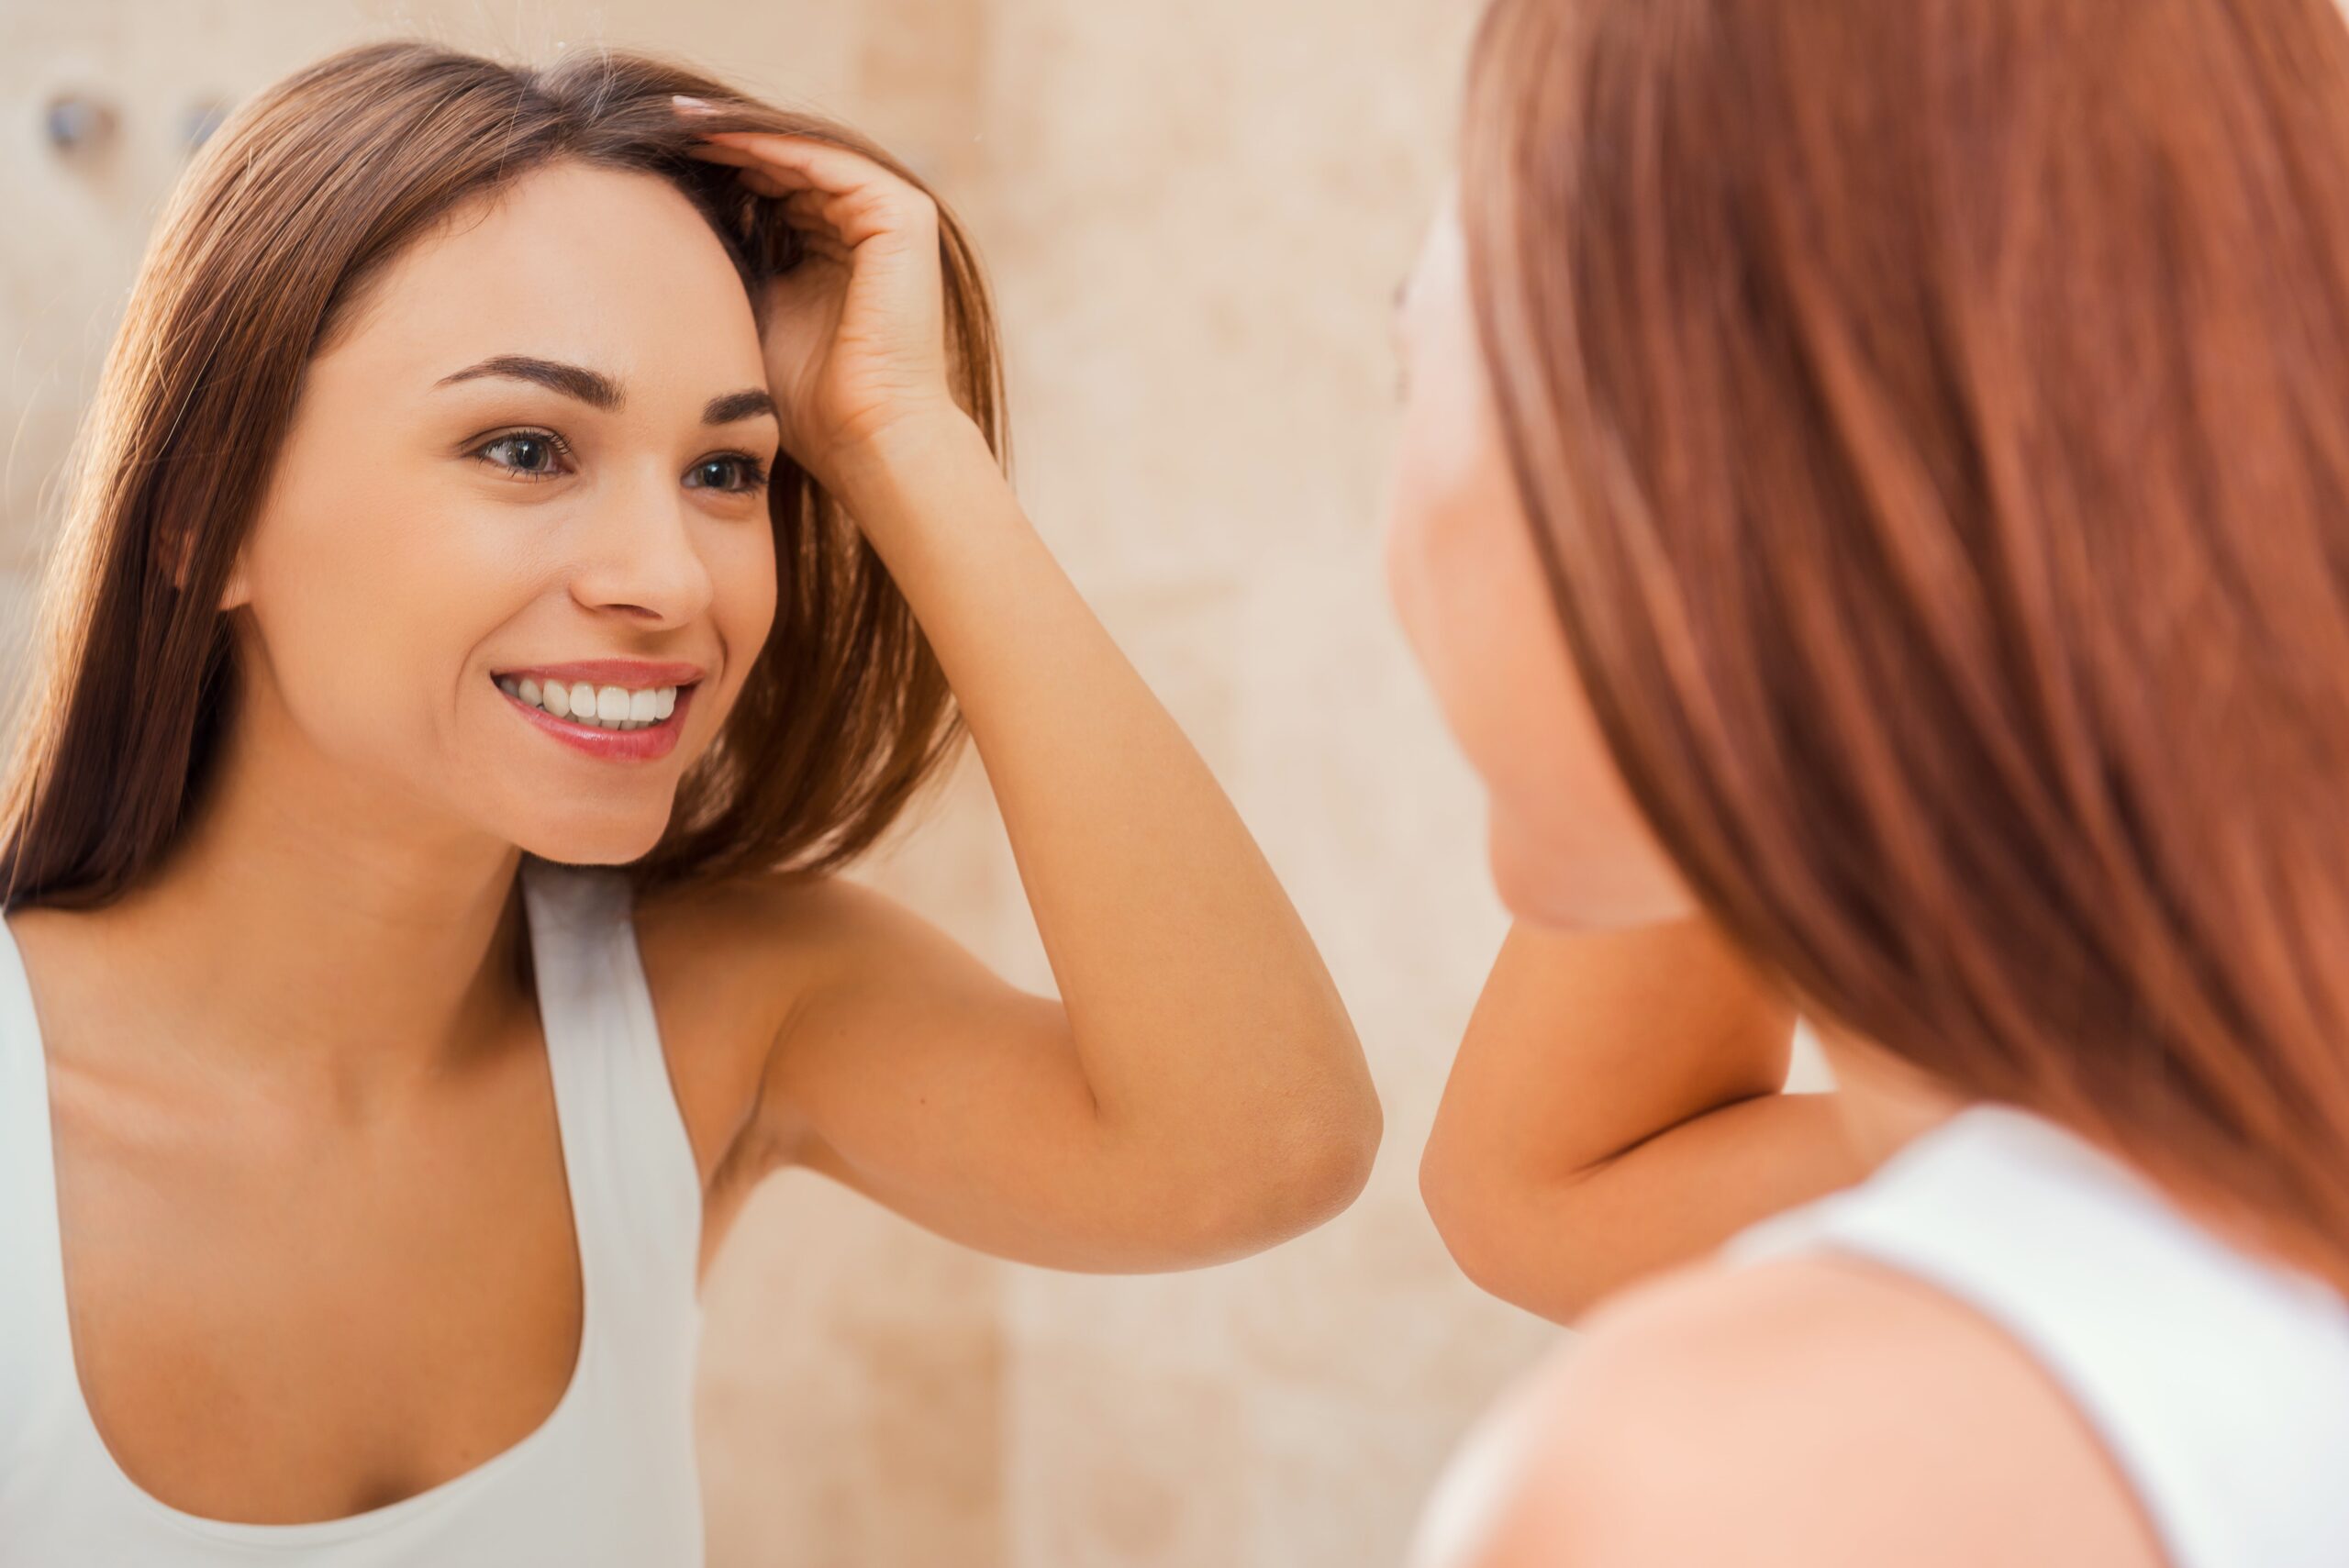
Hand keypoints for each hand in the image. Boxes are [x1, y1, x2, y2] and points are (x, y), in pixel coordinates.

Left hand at [677, 104, 971, 495]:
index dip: (717, 165)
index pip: (774, 185)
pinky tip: (720, 140)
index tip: (654, 151)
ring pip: (806, 153)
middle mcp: (868, 226)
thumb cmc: (805, 395)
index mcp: (837, 247)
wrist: (861, 434)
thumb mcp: (751, 307)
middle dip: (725, 140)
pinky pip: (828, 162)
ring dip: (742, 133)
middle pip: (789, 161)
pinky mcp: (903, 217)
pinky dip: (774, 146)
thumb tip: (667, 214)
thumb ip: (730, 257)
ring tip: (681, 122)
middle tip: (660, 121)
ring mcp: (892, 217)